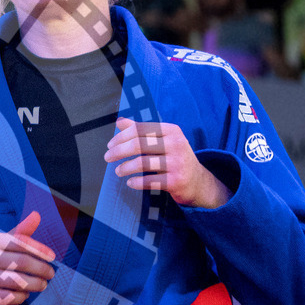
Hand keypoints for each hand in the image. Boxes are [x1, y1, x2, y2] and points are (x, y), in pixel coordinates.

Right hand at [0, 211, 55, 304]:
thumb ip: (19, 232)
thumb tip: (37, 215)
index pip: (20, 242)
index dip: (40, 249)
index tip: (52, 256)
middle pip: (22, 263)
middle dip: (41, 269)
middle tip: (50, 274)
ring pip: (18, 282)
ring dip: (35, 284)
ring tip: (42, 285)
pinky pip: (9, 297)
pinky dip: (21, 296)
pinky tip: (25, 293)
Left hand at [105, 117, 230, 208]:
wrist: (197, 180)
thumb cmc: (174, 157)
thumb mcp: (162, 140)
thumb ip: (141, 130)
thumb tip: (119, 121)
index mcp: (171, 130)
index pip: (140, 129)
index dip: (121, 136)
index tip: (109, 145)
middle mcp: (176, 144)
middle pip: (139, 144)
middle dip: (118, 151)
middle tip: (107, 158)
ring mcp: (177, 163)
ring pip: (142, 163)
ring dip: (125, 168)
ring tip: (117, 171)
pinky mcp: (176, 181)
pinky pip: (150, 181)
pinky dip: (136, 182)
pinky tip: (129, 182)